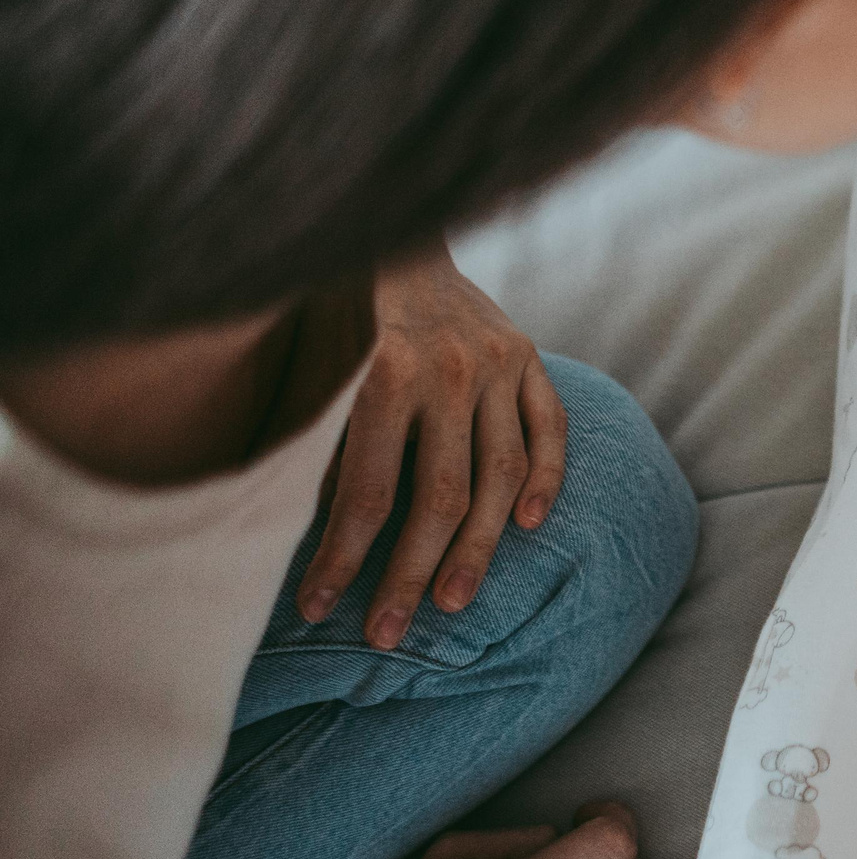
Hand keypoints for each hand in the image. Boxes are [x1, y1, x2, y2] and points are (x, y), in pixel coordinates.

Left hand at [298, 240, 567, 647]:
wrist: (387, 223)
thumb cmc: (331, 306)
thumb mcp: (310, 364)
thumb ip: (318, 437)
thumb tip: (305, 533)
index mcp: (385, 374)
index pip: (366, 493)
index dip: (341, 559)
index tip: (316, 609)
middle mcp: (449, 371)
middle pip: (441, 499)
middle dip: (410, 574)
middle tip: (387, 635)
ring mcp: (497, 363)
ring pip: (501, 476)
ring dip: (477, 548)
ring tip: (451, 601)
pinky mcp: (527, 354)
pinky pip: (550, 427)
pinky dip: (546, 479)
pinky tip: (528, 528)